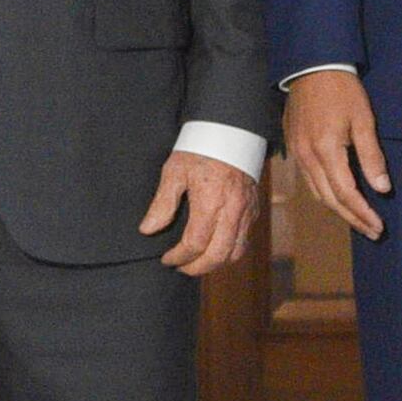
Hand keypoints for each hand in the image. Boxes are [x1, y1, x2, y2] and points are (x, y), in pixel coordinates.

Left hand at [139, 149, 257, 276]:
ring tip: (196, 262)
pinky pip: (244, 240)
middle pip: (217, 256)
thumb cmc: (199, 149)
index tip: (166, 259)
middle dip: (197, 268)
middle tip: (180, 267)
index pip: (195, 244)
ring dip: (215, 264)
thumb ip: (162, 204)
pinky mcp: (253, 210)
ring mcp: (246, 212)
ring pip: (235, 253)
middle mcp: (232, 211)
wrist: (231, 132)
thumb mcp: (174, 171)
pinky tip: (214, 248)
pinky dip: (229, 252)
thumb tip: (148, 229)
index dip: (178, 257)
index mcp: (210, 202)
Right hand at [281, 68, 394, 240]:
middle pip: (330, 199)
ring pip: (317, 193)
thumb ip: (371, 156)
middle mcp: (307, 157)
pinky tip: (338, 197)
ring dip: (338, 210)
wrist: (310, 67)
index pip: (346, 194)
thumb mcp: (363, 119)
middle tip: (373, 231)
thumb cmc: (342, 90)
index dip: (363, 213)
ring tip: (358, 220)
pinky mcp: (293, 147)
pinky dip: (325, 194)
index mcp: (326, 151)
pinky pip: (309, 181)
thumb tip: (382, 188)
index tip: (379, 226)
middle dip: (352, 218)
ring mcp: (297, 154)